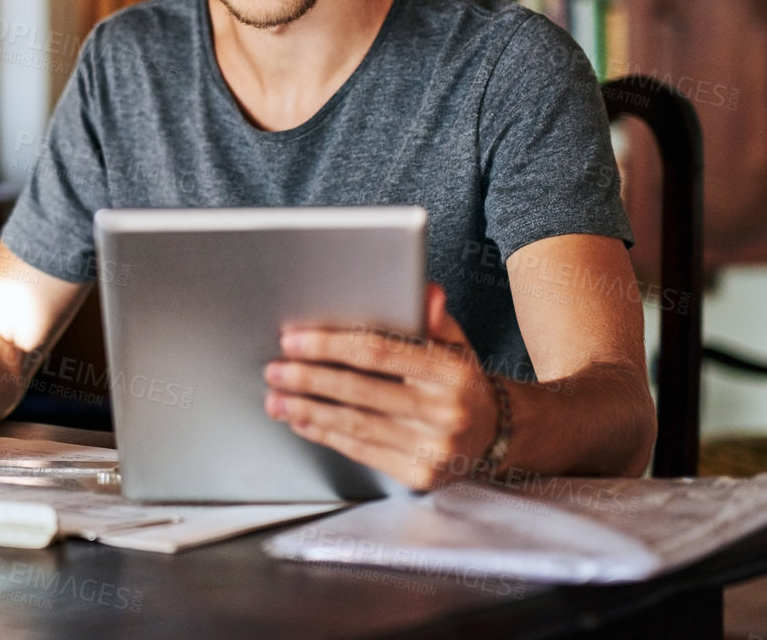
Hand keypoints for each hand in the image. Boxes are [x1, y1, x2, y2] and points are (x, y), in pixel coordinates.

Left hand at [263, 283, 499, 490]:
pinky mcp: (418, 476)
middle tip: (275, 369)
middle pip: (359, 390)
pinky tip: (303, 421)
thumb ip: (431, 318)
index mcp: (450, 371)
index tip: (294, 339)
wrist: (492, 435)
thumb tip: (424, 290)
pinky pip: (360, 451)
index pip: (378, 352)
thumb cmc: (459, 382)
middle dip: (308, 378)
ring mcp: (431, 448)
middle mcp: (444, 411)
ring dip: (307, 409)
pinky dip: (325, 434)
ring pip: (354, 424)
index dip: (329, 345)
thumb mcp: (455, 344)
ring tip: (276, 398)